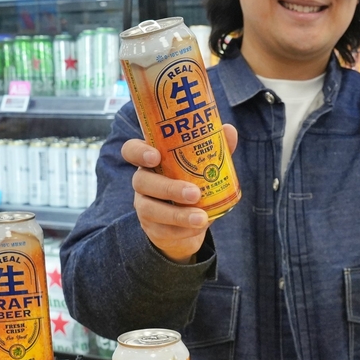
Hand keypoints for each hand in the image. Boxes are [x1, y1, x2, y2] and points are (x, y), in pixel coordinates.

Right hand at [121, 125, 238, 262]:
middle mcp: (143, 181)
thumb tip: (228, 129)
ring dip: (178, 214)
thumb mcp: (204, 168)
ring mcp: (144, 206)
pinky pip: (163, 230)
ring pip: (150, 209)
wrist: (191, 224)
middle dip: (168, 188)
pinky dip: (183, 230)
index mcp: (152, 161)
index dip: (138, 152)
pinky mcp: (152, 228)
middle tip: (194, 193)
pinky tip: (199, 227)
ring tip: (202, 217)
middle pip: (141, 181)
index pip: (131, 150)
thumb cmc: (195, 186)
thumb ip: (215, 148)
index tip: (156, 156)